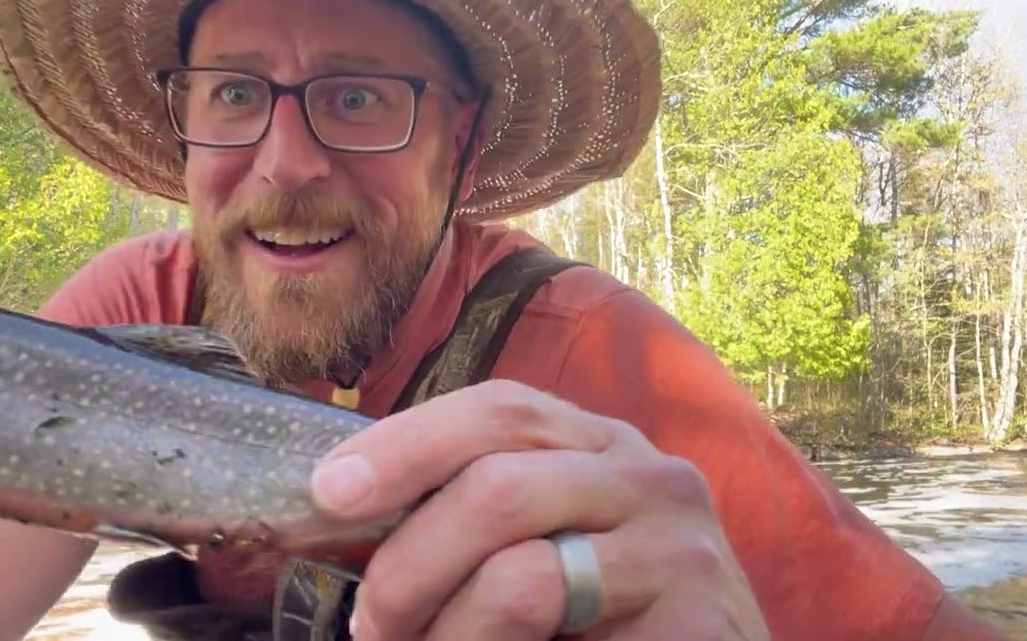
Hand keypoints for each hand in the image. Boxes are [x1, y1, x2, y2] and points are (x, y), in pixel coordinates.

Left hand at [309, 379, 769, 640]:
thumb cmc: (606, 612)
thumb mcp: (542, 542)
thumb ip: (476, 517)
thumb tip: (346, 511)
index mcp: (598, 443)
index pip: (499, 408)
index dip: (406, 442)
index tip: (330, 491)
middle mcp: (646, 475)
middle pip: (498, 484)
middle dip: (408, 563)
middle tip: (370, 627)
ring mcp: (678, 549)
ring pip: (520, 577)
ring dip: (444, 633)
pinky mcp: (696, 621)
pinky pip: (553, 638)